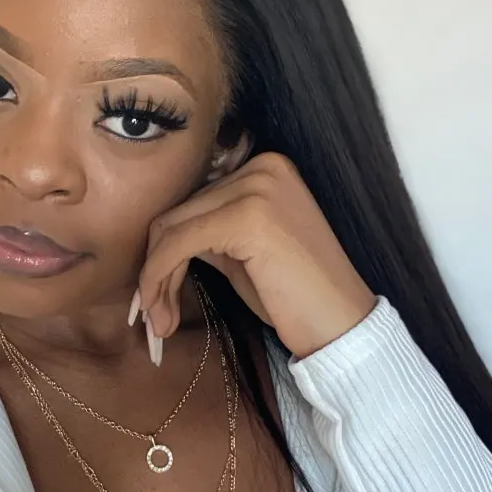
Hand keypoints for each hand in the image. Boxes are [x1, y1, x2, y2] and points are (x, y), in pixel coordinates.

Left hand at [136, 152, 375, 359]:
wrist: (339, 325)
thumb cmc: (295, 296)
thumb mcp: (244, 250)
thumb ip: (209, 231)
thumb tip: (159, 240)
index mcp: (264, 167)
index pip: (193, 203)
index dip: (165, 251)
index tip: (155, 294)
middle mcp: (261, 166)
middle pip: (178, 213)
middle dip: (157, 268)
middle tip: (152, 315)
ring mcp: (255, 187)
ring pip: (172, 228)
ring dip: (156, 279)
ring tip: (158, 321)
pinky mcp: (246, 216)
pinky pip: (179, 243)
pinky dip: (160, 277)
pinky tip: (161, 310)